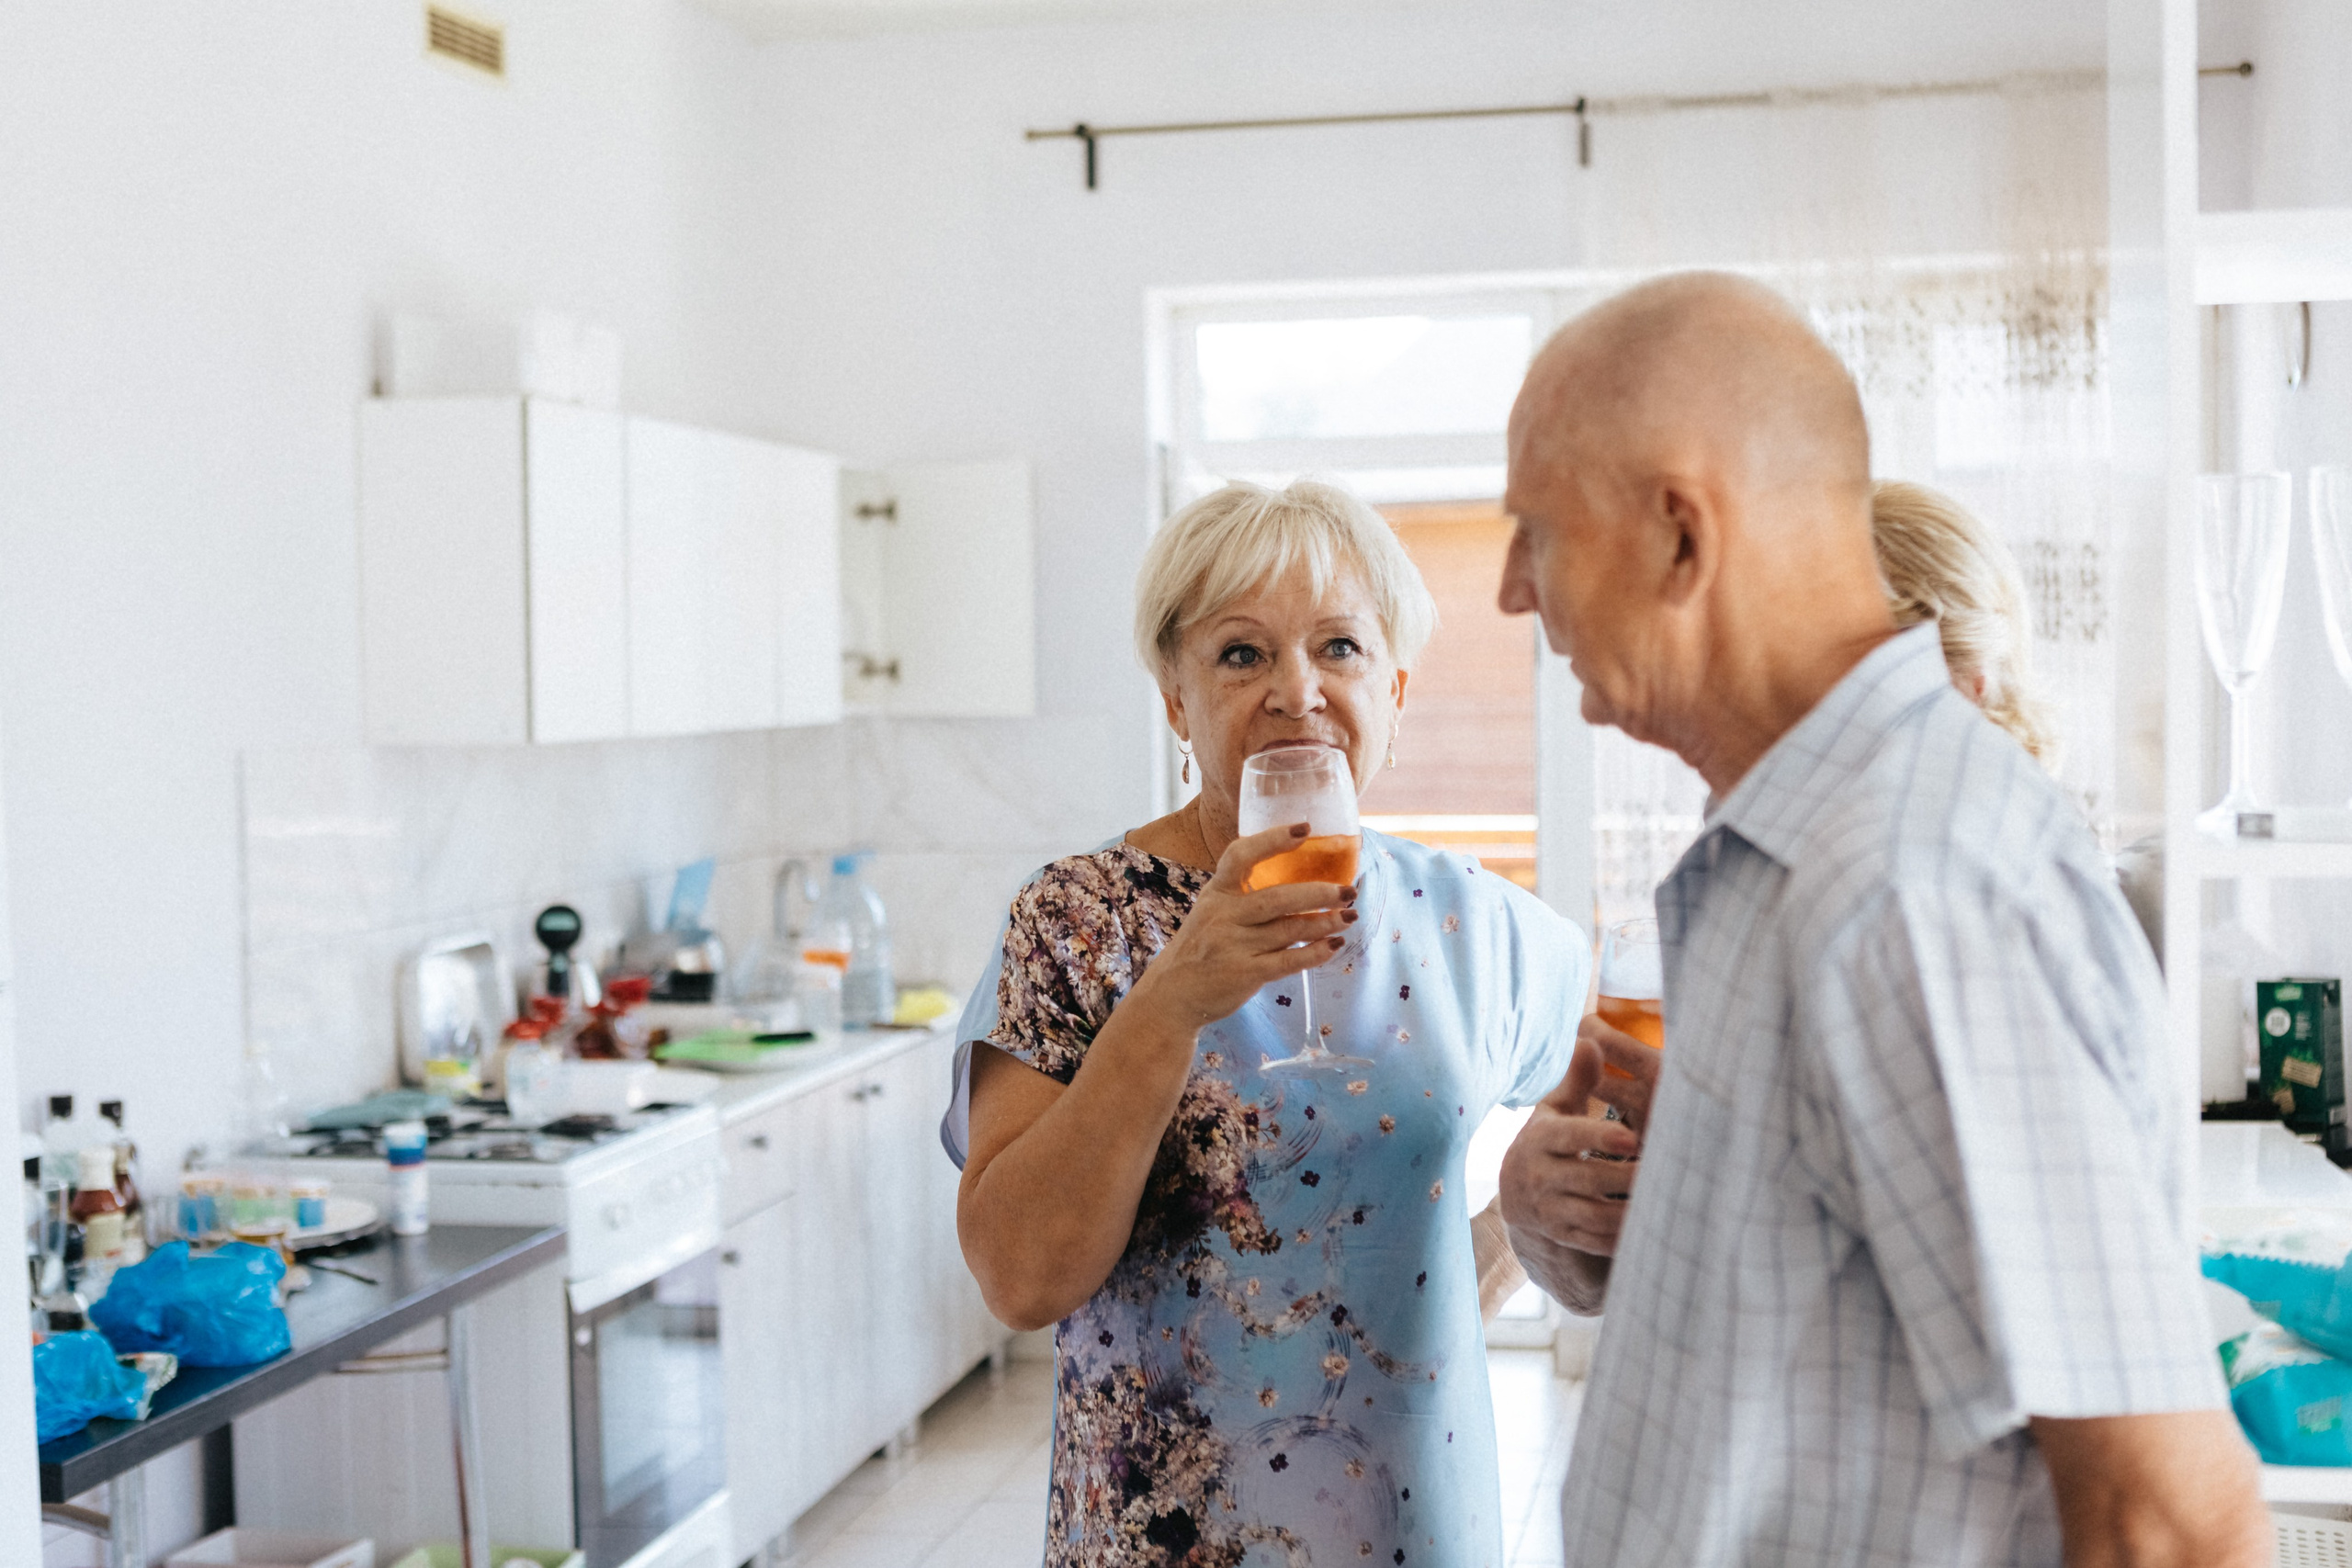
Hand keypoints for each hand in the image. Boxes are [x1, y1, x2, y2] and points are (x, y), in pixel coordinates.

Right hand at [1128, 823, 1357, 1030]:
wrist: (1173, 993)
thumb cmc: (1202, 946)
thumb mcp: (1211, 910)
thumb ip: (1244, 895)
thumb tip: (1301, 880)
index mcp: (1216, 893)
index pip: (1240, 855)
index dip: (1272, 840)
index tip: (1305, 829)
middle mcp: (1223, 916)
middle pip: (1277, 898)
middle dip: (1319, 893)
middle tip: (1349, 890)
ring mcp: (1233, 946)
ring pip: (1288, 930)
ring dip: (1324, 923)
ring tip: (1350, 916)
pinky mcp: (1244, 974)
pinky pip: (1287, 962)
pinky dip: (1314, 954)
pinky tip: (1334, 945)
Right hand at [1499, 1016, 1660, 1257]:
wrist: (1517, 1196)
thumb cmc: (1549, 1141)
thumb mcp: (1555, 1111)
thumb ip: (1575, 1081)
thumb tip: (1589, 1042)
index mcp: (1539, 1138)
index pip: (1568, 1136)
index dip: (1598, 1137)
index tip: (1632, 1139)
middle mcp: (1538, 1177)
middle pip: (1587, 1179)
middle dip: (1627, 1177)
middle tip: (1664, 1171)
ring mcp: (1549, 1211)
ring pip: (1594, 1215)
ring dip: (1630, 1211)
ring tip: (1666, 1200)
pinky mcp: (1563, 1236)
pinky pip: (1596, 1241)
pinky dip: (1623, 1237)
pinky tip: (1652, 1227)